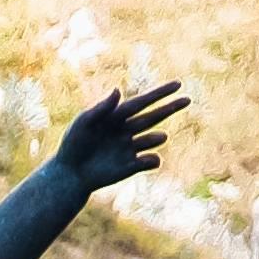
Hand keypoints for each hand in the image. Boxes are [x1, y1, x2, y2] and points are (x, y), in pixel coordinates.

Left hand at [58, 81, 189, 195]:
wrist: (70, 174)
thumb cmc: (73, 144)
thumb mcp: (84, 123)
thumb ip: (101, 108)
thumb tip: (118, 90)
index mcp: (118, 116)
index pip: (143, 102)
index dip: (161, 93)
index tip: (178, 84)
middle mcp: (127, 130)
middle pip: (154, 117)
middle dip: (171, 108)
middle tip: (188, 99)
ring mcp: (130, 148)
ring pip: (153, 139)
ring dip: (156, 137)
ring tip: (159, 136)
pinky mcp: (131, 166)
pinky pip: (150, 161)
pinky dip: (152, 159)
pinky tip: (147, 159)